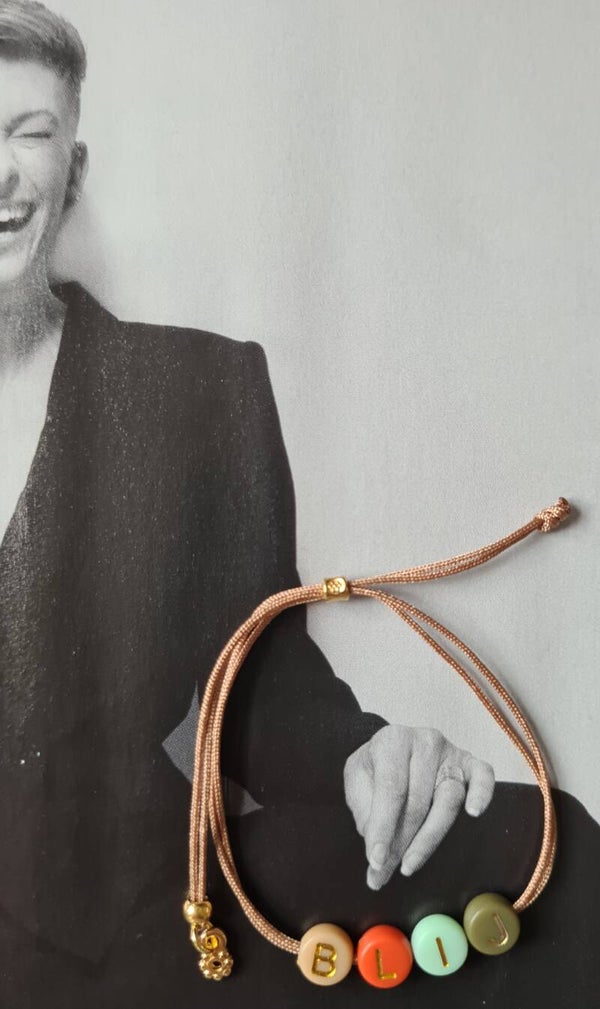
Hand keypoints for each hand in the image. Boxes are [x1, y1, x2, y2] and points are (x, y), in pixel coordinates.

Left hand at [344, 725, 494, 889]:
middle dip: (400, 843)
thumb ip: (365, 808)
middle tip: (383, 874)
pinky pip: (484, 777)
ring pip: (448, 799)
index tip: (374, 860)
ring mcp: (451, 752)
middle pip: (418, 801)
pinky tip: (474, 813)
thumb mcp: (357, 780)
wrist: (394, 749)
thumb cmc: (375, 767)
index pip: (391, 789)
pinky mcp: (470, 764)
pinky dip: (483, 794)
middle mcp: (425, 742)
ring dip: (428, 838)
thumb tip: (378, 850)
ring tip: (409, 865)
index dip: (383, 827)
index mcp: (393, 740)